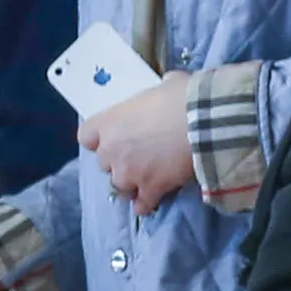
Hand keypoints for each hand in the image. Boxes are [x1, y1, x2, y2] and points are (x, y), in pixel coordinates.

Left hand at [76, 88, 192, 210]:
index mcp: (109, 122)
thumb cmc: (182, 98)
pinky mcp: (150, 190)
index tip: (112, 138)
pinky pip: (141, 205)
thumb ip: (156, 92)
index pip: (86, 136)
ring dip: (131, 184)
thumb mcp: (165, 85)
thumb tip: (169, 87)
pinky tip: (155, 199)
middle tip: (139, 156)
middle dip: (119, 161)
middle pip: (105, 164)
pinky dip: (146, 204)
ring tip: (148, 178)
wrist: (204, 122)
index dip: (98, 139)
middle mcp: (112, 151)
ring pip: (121, 187)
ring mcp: (128, 173)